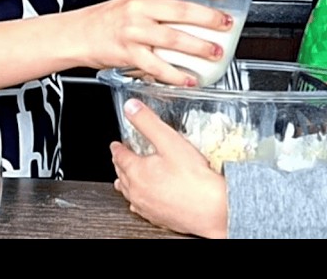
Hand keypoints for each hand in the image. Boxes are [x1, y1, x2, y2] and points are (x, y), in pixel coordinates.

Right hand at [70, 0, 233, 86]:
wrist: (79, 33)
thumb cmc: (111, 18)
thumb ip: (164, 0)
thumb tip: (199, 5)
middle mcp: (140, 8)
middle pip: (181, 10)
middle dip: (209, 18)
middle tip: (226, 25)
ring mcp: (134, 31)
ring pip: (173, 38)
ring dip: (199, 47)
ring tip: (215, 53)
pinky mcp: (128, 53)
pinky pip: (157, 65)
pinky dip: (176, 74)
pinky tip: (190, 79)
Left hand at [111, 98, 228, 237]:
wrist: (210, 208)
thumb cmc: (192, 178)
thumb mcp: (169, 141)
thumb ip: (148, 122)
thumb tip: (131, 107)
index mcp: (136, 171)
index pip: (120, 156)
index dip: (117, 148)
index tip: (116, 145)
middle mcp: (137, 191)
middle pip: (122, 174)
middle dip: (120, 164)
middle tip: (120, 158)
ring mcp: (146, 206)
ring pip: (129, 193)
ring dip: (126, 183)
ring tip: (124, 180)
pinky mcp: (158, 218)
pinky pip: (141, 207)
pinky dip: (138, 200)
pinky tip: (142, 201)